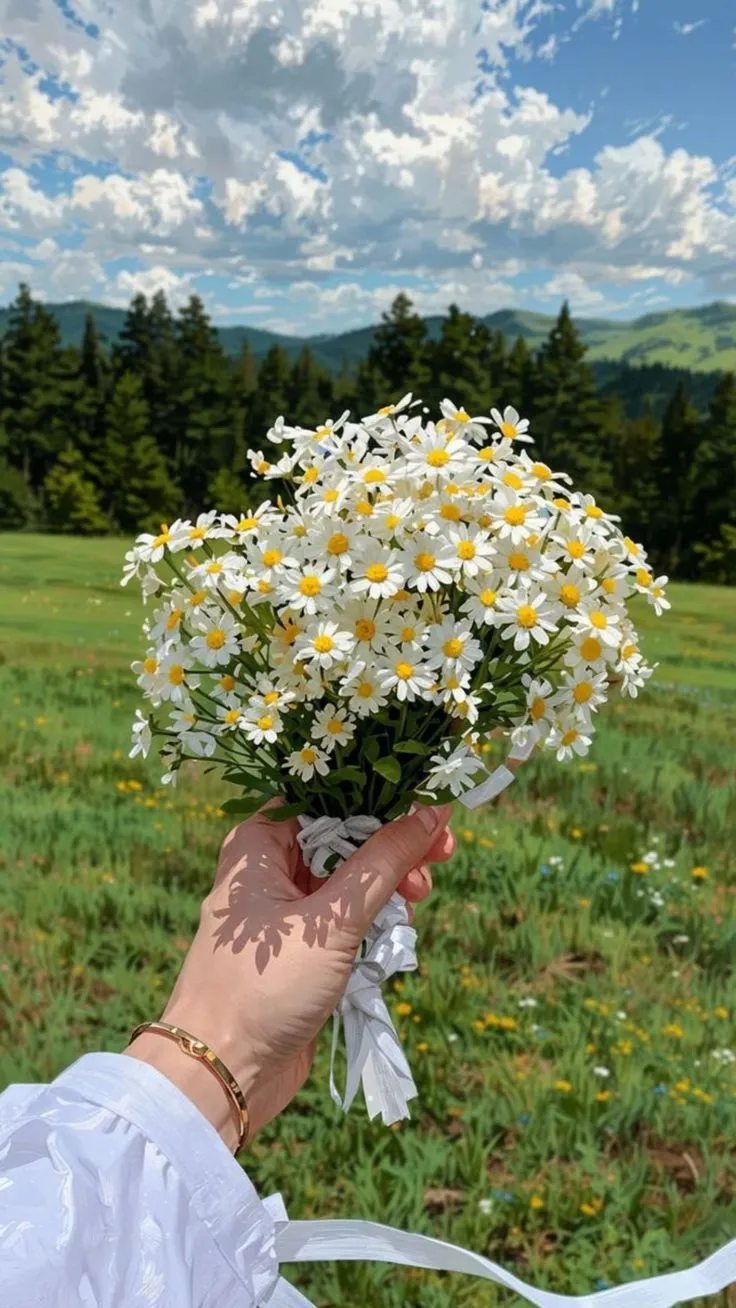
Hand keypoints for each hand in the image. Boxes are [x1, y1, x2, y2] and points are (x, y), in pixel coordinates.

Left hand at [126, 801, 453, 1148]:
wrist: (220, 1074)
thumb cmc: (264, 987)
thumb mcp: (331, 921)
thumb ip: (384, 862)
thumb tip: (433, 811)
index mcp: (259, 843)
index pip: (328, 797)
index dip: (382, 799)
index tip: (430, 808)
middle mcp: (269, 868)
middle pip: (346, 837)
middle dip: (395, 848)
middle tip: (442, 855)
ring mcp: (286, 910)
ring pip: (352, 880)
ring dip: (391, 889)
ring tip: (416, 904)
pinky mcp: (302, 950)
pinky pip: (348, 920)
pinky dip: (375, 922)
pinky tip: (397, 934)